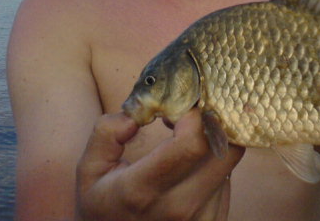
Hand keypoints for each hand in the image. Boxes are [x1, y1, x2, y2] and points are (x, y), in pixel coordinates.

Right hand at [76, 109, 243, 220]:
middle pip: (225, 150)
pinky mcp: (215, 219)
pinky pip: (229, 179)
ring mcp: (201, 217)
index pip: (192, 144)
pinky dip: (217, 162)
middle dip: (213, 123)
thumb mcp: (90, 171)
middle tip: (197, 115)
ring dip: (216, 141)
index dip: (193, 117)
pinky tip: (196, 161)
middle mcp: (179, 207)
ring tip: (193, 136)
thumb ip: (107, 133)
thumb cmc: (105, 204)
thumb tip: (139, 112)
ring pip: (230, 162)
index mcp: (143, 190)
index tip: (181, 109)